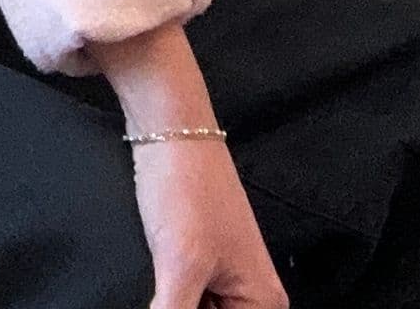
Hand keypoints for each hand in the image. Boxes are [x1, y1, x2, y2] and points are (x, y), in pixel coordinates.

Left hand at [132, 139, 284, 308]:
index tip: (172, 298)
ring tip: (163, 276)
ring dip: (173, 303)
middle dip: (181, 308)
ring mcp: (223, 278)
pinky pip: (186, 298)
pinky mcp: (197, 262)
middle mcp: (250, 297)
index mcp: (263, 304)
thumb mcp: (180, 264)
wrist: (167, 128)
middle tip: (166, 285)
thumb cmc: (185, 189)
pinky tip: (157, 286)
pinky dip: (167, 298)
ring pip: (196, 308)